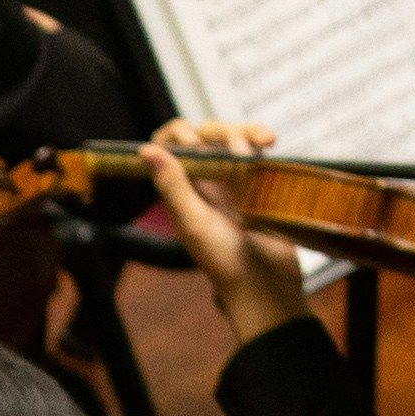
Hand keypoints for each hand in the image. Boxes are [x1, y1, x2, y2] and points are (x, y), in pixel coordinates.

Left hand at [144, 128, 311, 344]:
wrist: (266, 283)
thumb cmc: (225, 261)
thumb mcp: (194, 223)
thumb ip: (172, 186)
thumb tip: (146, 150)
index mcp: (180, 192)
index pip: (167, 148)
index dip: (175, 135)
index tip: (191, 141)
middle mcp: (203, 184)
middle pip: (204, 136)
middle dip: (218, 132)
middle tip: (237, 151)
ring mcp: (231, 181)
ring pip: (231, 138)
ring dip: (242, 134)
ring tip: (257, 152)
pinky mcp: (257, 182)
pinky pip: (255, 149)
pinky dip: (259, 140)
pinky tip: (268, 144)